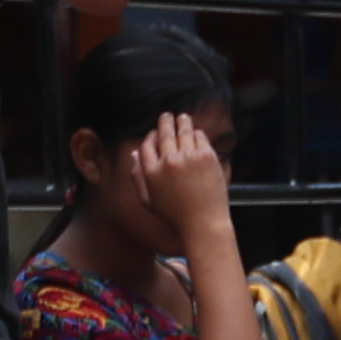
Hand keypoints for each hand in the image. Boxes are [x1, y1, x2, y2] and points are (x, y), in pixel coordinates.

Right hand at [129, 111, 231, 255]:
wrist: (203, 223)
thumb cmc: (176, 215)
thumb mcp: (148, 200)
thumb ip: (137, 177)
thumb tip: (134, 153)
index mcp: (151, 172)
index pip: (147, 145)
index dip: (151, 136)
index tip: (155, 133)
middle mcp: (168, 161)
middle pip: (164, 133)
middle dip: (165, 121)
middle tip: (167, 116)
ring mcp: (188, 157)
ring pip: (183, 130)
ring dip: (182, 121)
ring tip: (182, 117)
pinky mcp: (206, 156)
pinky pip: (199, 136)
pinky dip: (197, 133)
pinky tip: (196, 132)